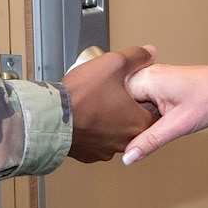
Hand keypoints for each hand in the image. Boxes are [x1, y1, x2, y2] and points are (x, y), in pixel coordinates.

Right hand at [62, 45, 157, 162]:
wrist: (50, 116)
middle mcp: (124, 142)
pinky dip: (95, 130)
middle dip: (128, 109)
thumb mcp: (114, 64)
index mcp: (136, 123)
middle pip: (135, 124)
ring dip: (111, 121)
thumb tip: (149, 52)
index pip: (157, 115)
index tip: (138, 92)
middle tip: (116, 94)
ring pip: (116, 133)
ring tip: (98, 102)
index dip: (148, 100)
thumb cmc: (81, 96)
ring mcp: (105, 150)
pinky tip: (87, 115)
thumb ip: (136, 57)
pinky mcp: (88, 154)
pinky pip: (98, 141)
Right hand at [121, 58, 207, 164]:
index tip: (116, 137)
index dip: (114, 121)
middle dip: (124, 121)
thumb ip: (150, 141)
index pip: (114, 100)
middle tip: (131, 138)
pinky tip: (150, 125)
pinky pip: (140, 102)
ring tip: (145, 130)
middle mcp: (145, 75)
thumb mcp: (179, 125)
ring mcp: (150, 80)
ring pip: (129, 104)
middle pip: (119, 103)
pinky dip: (142, 115)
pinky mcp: (156, 86)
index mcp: (146, 79)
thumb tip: (128, 156)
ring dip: (133, 119)